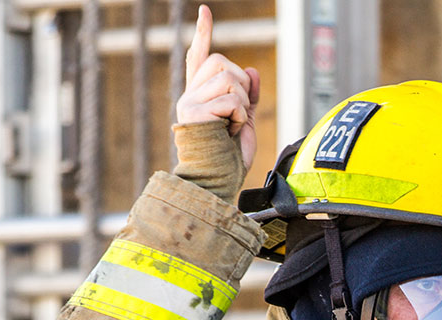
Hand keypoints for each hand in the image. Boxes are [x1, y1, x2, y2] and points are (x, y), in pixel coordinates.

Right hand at [176, 4, 259, 168]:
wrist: (218, 182)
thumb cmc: (230, 159)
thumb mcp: (246, 122)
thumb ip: (248, 97)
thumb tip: (251, 70)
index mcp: (201, 96)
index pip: (199, 57)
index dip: (202, 34)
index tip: (205, 11)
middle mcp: (191, 95)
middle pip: (222, 64)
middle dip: (242, 86)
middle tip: (239, 114)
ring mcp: (190, 102)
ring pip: (229, 79)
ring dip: (243, 103)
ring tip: (234, 126)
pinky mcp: (194, 112)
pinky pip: (231, 100)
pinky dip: (240, 117)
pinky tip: (230, 132)